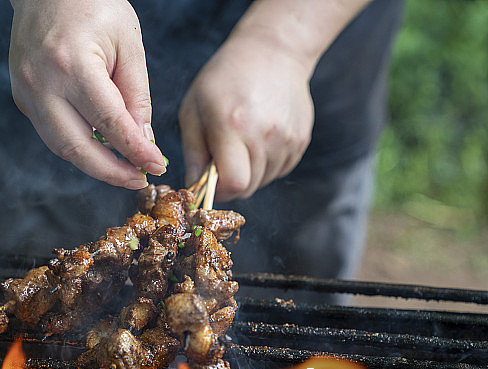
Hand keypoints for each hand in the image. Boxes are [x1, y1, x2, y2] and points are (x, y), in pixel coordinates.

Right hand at [9, 0, 166, 189]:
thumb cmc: (94, 5)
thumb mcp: (128, 44)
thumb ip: (136, 95)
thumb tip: (142, 141)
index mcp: (72, 65)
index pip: (110, 123)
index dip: (136, 150)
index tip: (157, 166)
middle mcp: (42, 84)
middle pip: (78, 147)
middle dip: (111, 171)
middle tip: (139, 179)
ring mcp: (26, 92)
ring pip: (60, 146)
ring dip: (93, 164)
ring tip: (123, 169)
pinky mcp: (22, 96)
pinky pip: (51, 132)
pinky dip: (78, 145)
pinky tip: (101, 147)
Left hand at [179, 33, 313, 200]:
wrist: (273, 52)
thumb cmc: (224, 79)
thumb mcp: (194, 109)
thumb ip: (193, 152)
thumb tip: (193, 187)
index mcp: (233, 126)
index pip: (233, 184)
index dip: (217, 190)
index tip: (208, 179)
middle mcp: (265, 135)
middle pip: (248, 187)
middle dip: (229, 182)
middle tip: (220, 158)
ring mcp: (287, 139)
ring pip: (263, 180)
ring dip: (248, 172)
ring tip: (240, 142)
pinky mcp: (300, 141)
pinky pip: (278, 170)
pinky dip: (264, 164)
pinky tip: (257, 138)